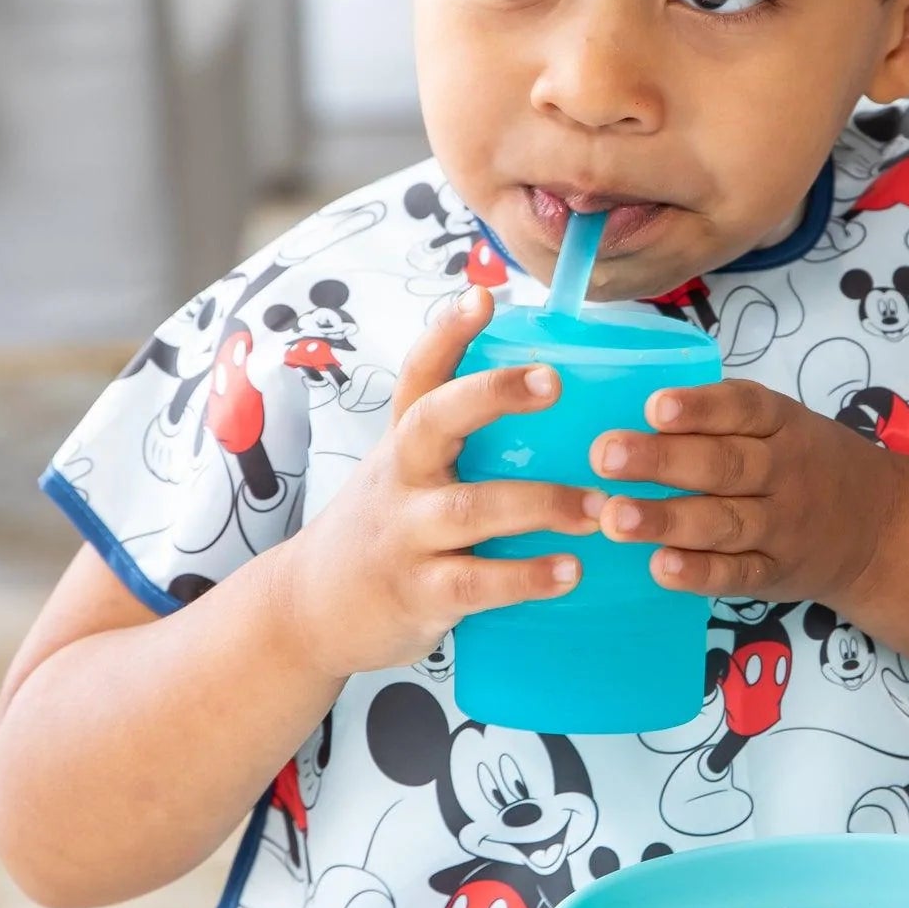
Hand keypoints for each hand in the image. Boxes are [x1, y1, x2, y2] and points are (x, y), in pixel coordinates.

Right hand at [284, 288, 603, 678]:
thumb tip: (552, 390)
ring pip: (469, 509)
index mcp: (403, 442)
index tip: (482, 295)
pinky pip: (476, 583)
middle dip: (491, 394)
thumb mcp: (403, 473)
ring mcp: (406, 534)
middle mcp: (399, 477)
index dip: (448, 333)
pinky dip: (524, 577)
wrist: (311, 613)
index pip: (419, 375)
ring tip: (597, 507)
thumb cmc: (383, 530)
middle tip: (553, 381)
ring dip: (538, 505)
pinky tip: (570, 572)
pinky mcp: (419, 593)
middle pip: (434, 421)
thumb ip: (457, 439)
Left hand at [589, 380, 899, 603]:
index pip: (742, 409)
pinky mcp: (775, 573)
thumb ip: (720, 415)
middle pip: (723, 465)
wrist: (880, 526)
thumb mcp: (782, 422)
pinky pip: (736, 574)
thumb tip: (632, 411)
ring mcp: (781, 526)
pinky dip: (699, 573)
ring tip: (615, 517)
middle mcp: (783, 472)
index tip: (653, 407)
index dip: (699, 408)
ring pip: (723, 521)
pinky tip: (659, 566)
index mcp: (781, 423)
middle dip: (662, 460)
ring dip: (667, 519)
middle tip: (606, 456)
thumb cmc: (807, 461)